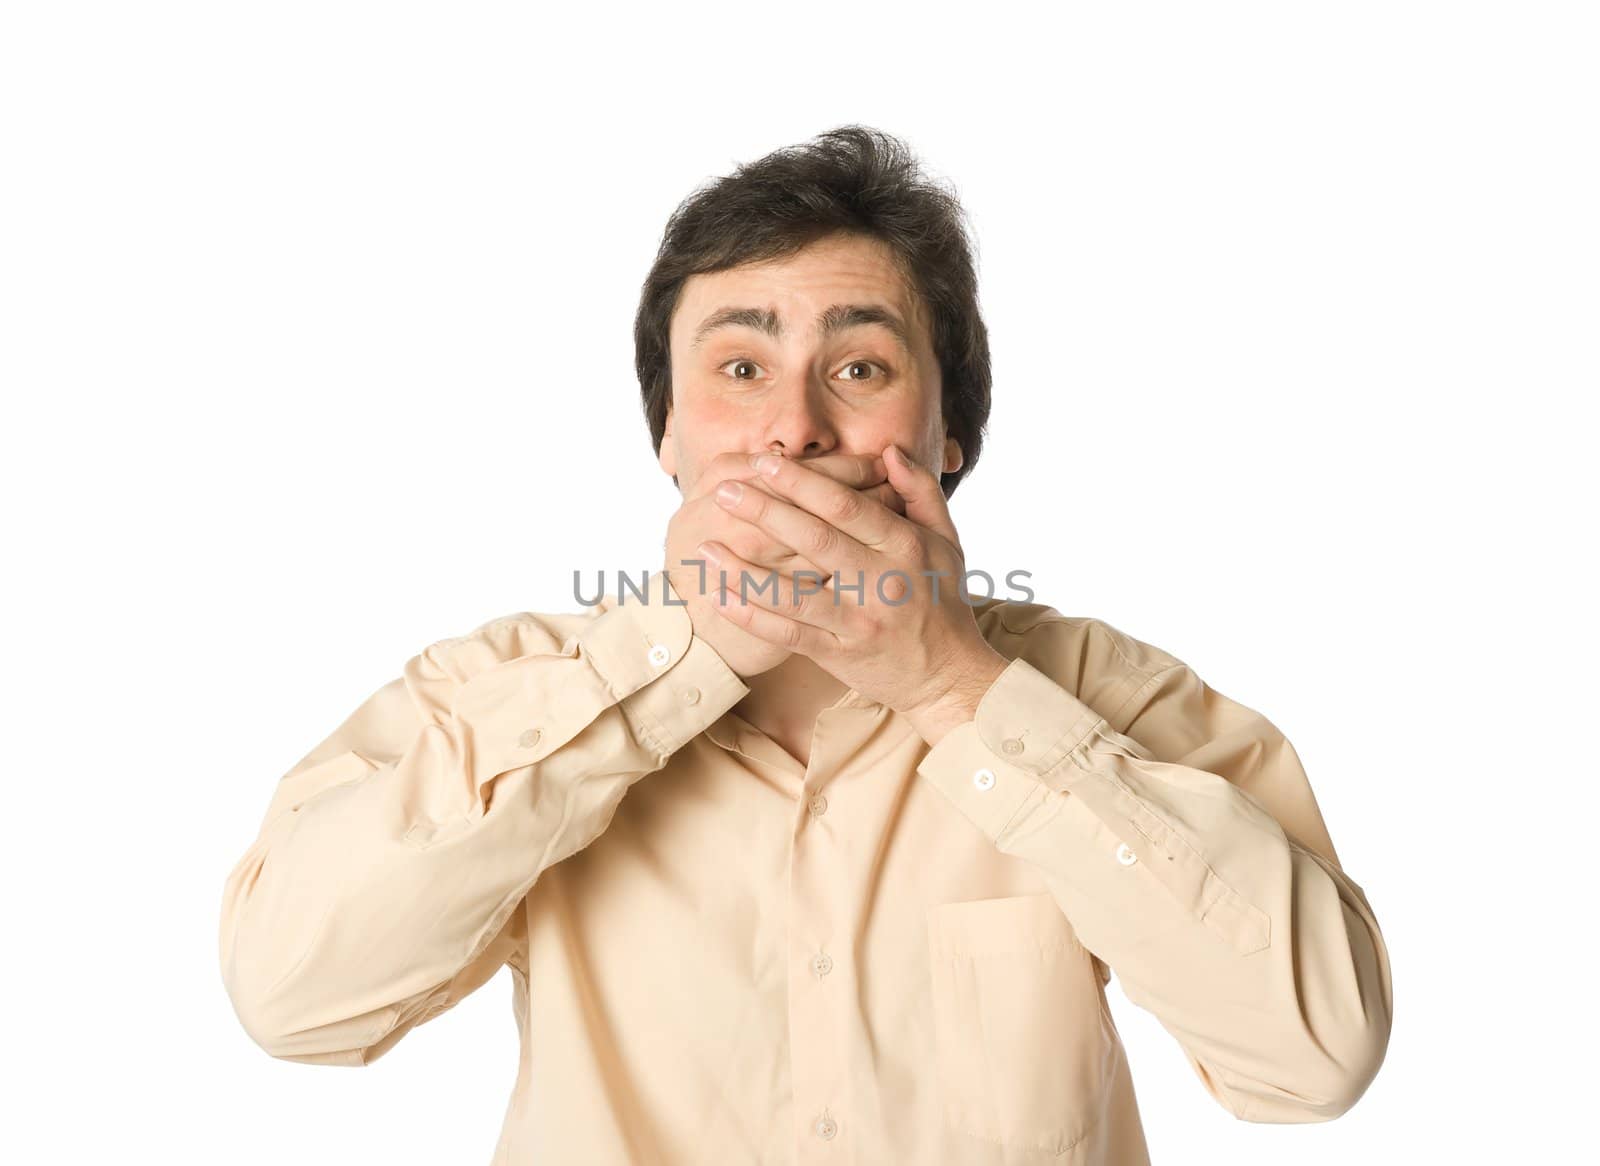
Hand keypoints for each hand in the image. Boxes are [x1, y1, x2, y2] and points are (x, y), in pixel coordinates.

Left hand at [696, 445, 1010, 743]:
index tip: (766, 462)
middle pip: (815, 541)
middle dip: (765, 512)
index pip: (848, 507)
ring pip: (795, 593)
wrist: (947, 676)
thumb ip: (920, 492)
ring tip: (706, 545)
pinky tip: (720, 598)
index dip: (804, 482)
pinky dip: (753, 618)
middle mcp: (882, 583)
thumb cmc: (942, 600)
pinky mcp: (840, 655)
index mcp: (905, 547)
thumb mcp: (946, 541)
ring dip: (745, 570)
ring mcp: (858, 623)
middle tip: (723, 490)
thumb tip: (889, 451)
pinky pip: (789, 635)